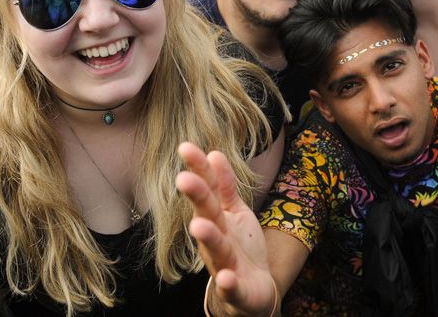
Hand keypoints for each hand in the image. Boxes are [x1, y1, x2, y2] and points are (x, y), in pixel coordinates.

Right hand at [176, 143, 274, 315]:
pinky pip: (231, 287)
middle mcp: (215, 239)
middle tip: (183, 179)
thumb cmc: (240, 247)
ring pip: (215, 250)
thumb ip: (226, 186)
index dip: (198, 169)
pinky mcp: (236, 290)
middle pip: (206, 215)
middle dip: (197, 198)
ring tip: (199, 226)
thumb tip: (214, 154)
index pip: (208, 189)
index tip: (185, 147)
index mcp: (216, 218)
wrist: (254, 290)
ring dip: (208, 237)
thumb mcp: (236, 212)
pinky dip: (228, 284)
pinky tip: (226, 278)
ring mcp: (224, 264)